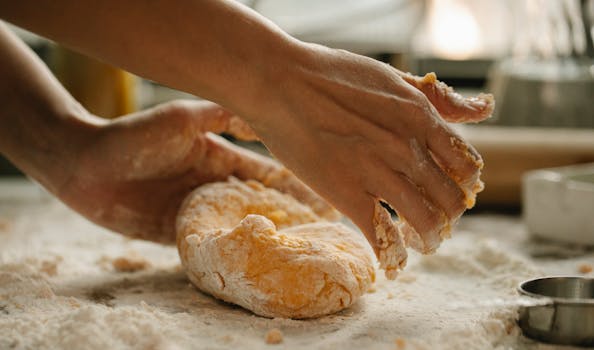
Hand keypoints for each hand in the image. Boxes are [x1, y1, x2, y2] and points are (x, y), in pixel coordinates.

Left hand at [58, 100, 335, 242]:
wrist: (85, 165)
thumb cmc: (134, 135)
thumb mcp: (182, 118)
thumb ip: (221, 114)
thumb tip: (264, 112)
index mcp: (218, 157)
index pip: (265, 173)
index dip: (294, 182)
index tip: (325, 191)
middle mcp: (212, 185)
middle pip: (258, 203)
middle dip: (289, 212)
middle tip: (324, 225)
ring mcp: (195, 210)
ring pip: (239, 226)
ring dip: (265, 235)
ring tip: (298, 248)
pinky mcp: (175, 233)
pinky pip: (210, 245)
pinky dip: (231, 252)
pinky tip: (253, 261)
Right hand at [245, 44, 492, 254]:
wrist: (280, 82)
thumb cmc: (331, 74)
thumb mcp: (393, 78)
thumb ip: (439, 98)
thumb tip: (485, 109)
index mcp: (422, 118)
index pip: (467, 166)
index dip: (464, 185)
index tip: (452, 191)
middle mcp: (408, 148)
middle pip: (452, 199)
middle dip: (449, 216)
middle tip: (437, 221)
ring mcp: (378, 173)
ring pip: (425, 222)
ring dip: (428, 239)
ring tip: (419, 243)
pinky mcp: (347, 194)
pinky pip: (381, 237)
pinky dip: (391, 256)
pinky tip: (390, 262)